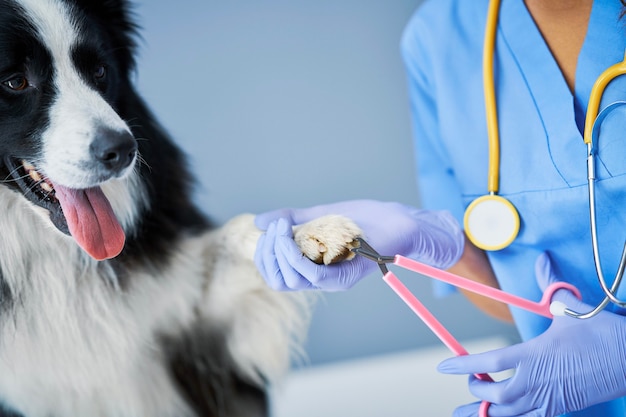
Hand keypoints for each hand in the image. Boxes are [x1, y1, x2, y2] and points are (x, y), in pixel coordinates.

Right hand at [254, 199, 463, 290]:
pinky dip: (295, 257)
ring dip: (279, 253)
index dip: (264, 254)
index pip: (275, 275)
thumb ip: (292, 219)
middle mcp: (320, 278)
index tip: (268, 227)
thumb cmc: (364, 220)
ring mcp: (332, 279)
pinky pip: (312, 276)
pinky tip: (292, 237)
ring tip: (282, 228)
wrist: (398, 221)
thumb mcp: (320, 215)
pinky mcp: (345, 276)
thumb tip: (258, 222)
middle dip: (267, 253)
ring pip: (292, 280)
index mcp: (312, 266)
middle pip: (278, 281)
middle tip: (274, 227)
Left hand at [437, 252, 625, 416]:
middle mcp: (538, 382)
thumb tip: (542, 261)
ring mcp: (550, 399)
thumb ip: (551, 288)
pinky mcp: (562, 409)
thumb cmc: (603, 336)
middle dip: (476, 391)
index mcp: (534, 355)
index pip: (489, 363)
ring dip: (486, 414)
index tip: (443, 366)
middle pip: (495, 396)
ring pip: (510, 415)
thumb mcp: (573, 310)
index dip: (463, 365)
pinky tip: (504, 416)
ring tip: (464, 413)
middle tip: (470, 381)